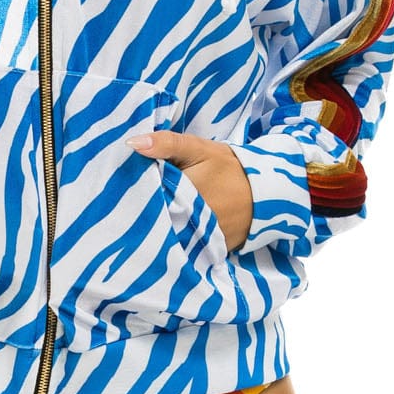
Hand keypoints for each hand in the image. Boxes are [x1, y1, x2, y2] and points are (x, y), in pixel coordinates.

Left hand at [125, 132, 253, 251]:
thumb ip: (166, 144)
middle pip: (157, 219)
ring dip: (162, 229)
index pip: (149, 197)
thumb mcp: (198, 149)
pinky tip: (175, 231)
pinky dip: (180, 241)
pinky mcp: (213, 250)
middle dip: (147, 212)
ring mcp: (204, 238)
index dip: (136, 193)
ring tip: (151, 219)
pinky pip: (189, 248)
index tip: (126, 189)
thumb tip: (132, 143)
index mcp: (184, 193)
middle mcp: (192, 220)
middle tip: (135, 205)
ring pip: (171, 236)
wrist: (267, 191)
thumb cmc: (229, 167)